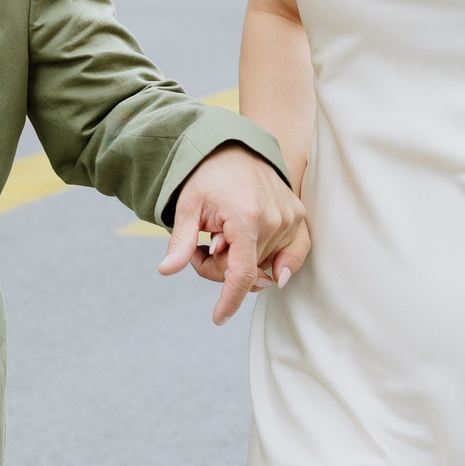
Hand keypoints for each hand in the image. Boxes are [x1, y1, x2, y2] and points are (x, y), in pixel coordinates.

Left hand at [159, 144, 310, 324]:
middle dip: (220, 268)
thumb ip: (181, 242)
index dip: (229, 300)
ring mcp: (290, 218)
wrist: (233, 148)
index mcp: (246, 218)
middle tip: (204, 246)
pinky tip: (268, 266)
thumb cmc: (207, 176)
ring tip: (224, 236)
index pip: (241, 275)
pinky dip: (278, 263)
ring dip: (242, 261)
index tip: (218, 318)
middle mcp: (274, 220)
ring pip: (265, 267)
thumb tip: (166, 270)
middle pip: (248, 272)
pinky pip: (294, 255)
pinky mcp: (298, 216)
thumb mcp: (187, 206)